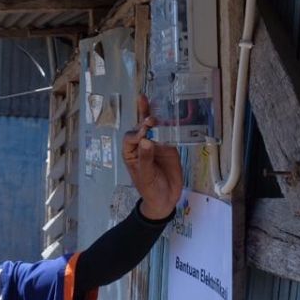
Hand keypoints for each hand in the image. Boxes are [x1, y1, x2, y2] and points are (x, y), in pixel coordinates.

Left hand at [123, 95, 183, 219]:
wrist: (166, 199)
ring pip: (153, 127)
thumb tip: (145, 141)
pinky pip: (168, 133)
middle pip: (140, 128)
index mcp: (130, 153)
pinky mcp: (169, 146)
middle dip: (143, 120)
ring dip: (151, 114)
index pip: (130, 139)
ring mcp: (156, 144)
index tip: (144, 134)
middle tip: (150, 119)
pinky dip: (168, 123)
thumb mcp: (146, 177)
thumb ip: (146, 159)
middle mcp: (142, 145)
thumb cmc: (150, 190)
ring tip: (148, 100)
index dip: (136, 134)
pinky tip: (169, 112)